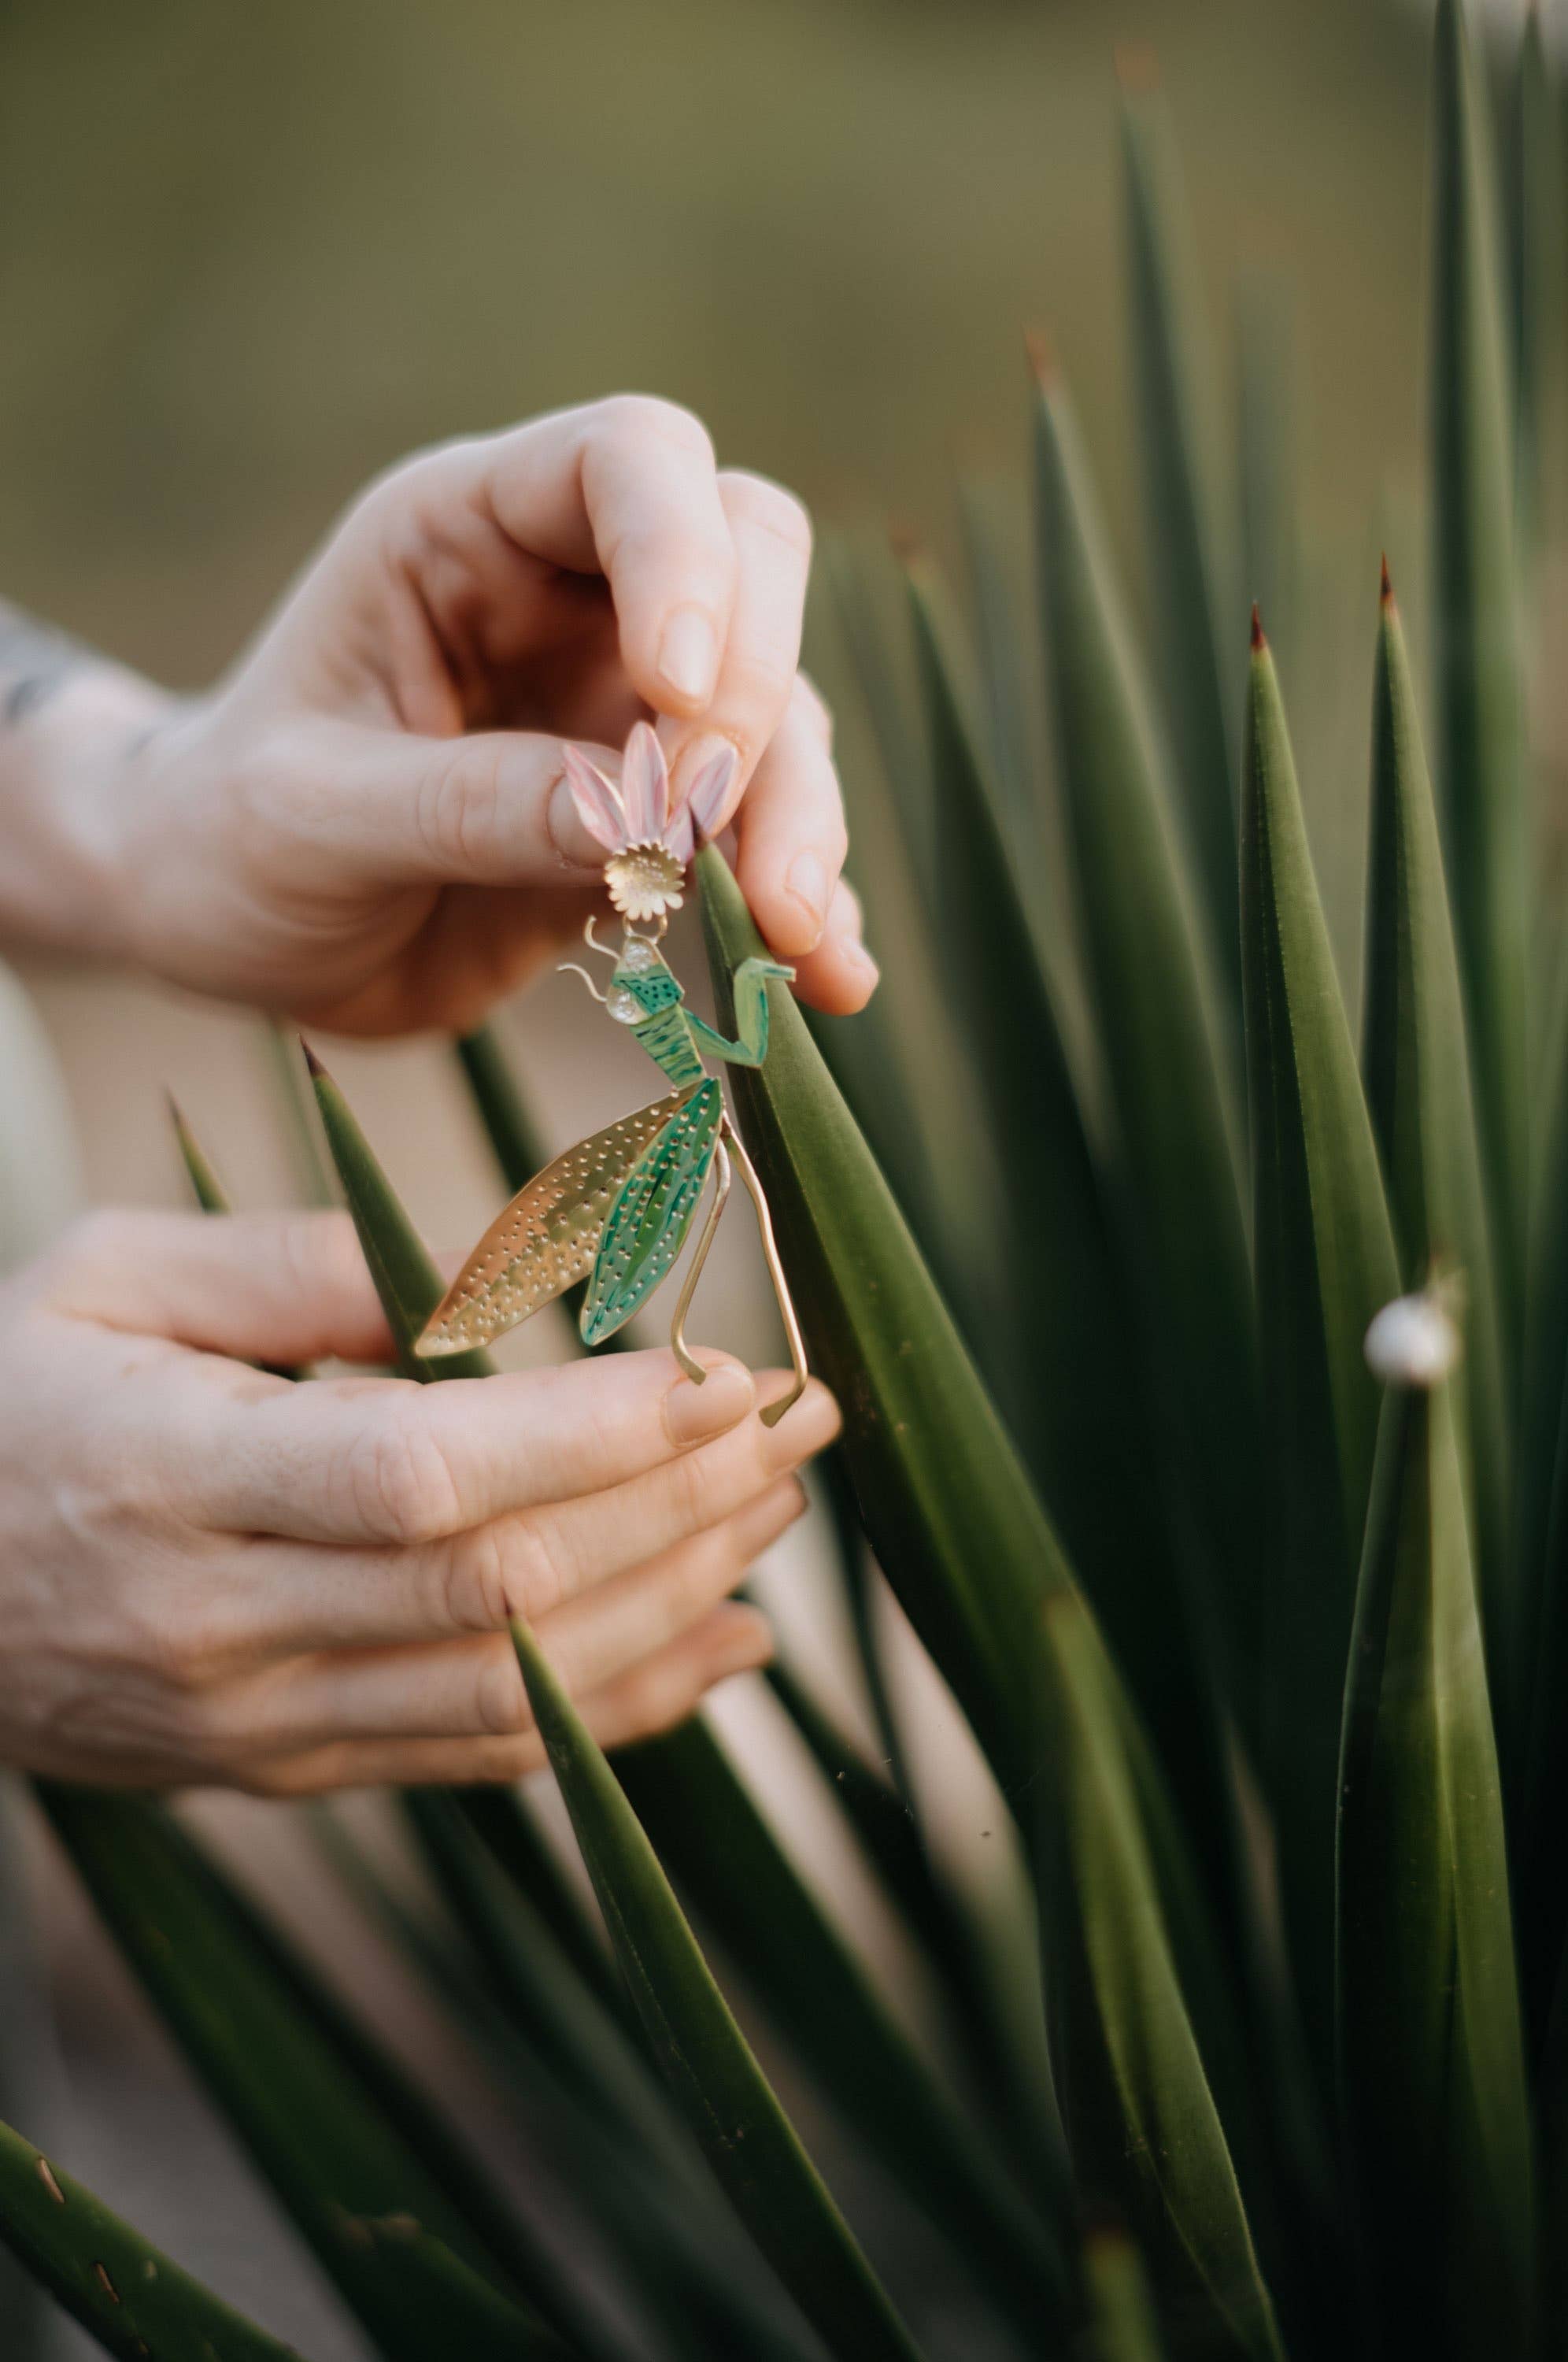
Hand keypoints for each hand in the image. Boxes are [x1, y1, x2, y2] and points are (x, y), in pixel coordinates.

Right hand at [0, 1209, 838, 1791]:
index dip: (589, 1433)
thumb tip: (489, 1277)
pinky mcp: (285, 1774)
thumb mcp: (105, 1275)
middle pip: (497, 1589)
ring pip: (514, 1693)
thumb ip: (290, 1266)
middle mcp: (217, 1627)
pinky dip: (626, 1711)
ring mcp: (254, 1724)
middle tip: (804, 1420)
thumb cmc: (4, 1392)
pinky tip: (729, 1645)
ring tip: (783, 1510)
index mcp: (165, 1479)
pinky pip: (484, 1762)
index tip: (722, 1374)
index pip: (417, 1477)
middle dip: (679, 1506)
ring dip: (679, 1601)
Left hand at [97, 399, 875, 1032]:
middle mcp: (573, 597)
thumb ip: (466, 806)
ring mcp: (630, 708)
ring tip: (791, 937)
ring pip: (778, 715)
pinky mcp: (662, 819)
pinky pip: (768, 836)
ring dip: (798, 818)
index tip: (674, 695)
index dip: (681, 553)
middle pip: (751, 561)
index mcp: (466, 533)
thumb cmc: (233, 839)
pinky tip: (834, 980)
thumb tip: (643, 824)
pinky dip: (808, 908)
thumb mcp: (311, 820)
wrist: (233, 932)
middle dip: (754, 692)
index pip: (626, 461)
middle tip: (706, 830)